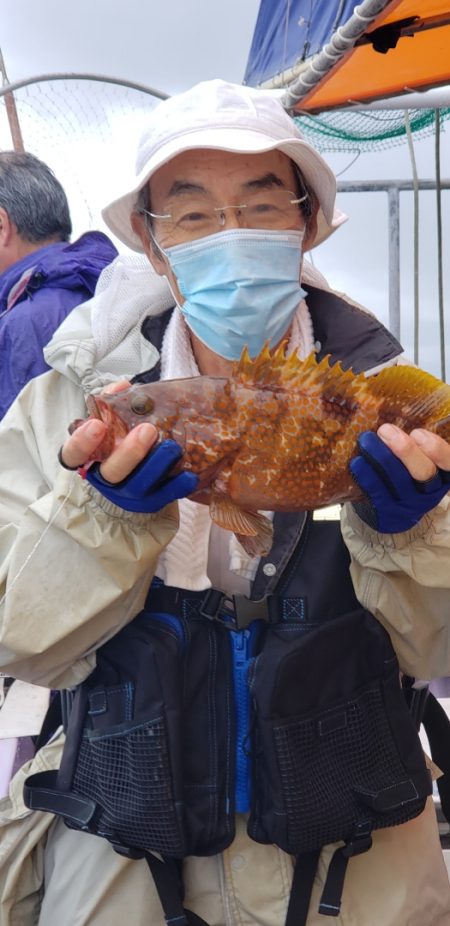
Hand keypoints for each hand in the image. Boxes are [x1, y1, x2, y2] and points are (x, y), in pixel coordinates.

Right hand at [59, 384, 198, 512]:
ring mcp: (128, 494)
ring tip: (173, 446)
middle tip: (148, 430)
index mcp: (88, 458)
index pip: (73, 454)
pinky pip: (165, 497)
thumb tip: (122, 386)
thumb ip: (113, 402)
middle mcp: (105, 479)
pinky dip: (178, 487)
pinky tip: (190, 475)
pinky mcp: (151, 502)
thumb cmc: (120, 441)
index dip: (82, 442)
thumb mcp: (111, 421)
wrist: (134, 479)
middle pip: (111, 472)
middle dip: (129, 452)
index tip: (97, 425)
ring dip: (156, 465)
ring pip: (139, 484)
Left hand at [349, 424, 449, 532]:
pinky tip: (357, 462)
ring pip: (399, 480)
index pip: (448, 461)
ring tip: (366, 440)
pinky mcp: (389, 512)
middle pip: (424, 471)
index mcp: (443, 473)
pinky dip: (366, 476)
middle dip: (405, 450)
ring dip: (381, 458)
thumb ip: (418, 443)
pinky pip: (378, 492)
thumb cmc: (408, 471)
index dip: (436, 449)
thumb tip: (400, 410)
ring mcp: (410, 503)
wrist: (391, 508)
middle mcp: (430, 490)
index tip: (417, 433)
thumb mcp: (421, 457)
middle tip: (385, 430)